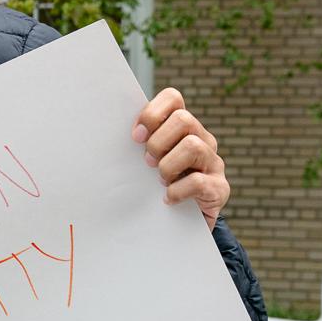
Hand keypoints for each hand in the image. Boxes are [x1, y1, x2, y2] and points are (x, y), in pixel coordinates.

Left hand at [134, 88, 227, 227]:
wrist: (181, 222)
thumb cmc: (154, 184)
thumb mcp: (144, 161)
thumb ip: (136, 144)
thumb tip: (102, 132)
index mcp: (182, 128)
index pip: (173, 98)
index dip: (152, 113)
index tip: (136, 137)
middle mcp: (202, 139)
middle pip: (183, 119)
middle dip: (158, 142)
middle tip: (148, 163)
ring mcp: (213, 162)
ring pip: (193, 146)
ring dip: (168, 166)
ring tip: (161, 180)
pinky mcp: (219, 187)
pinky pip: (198, 181)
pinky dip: (177, 191)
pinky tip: (168, 198)